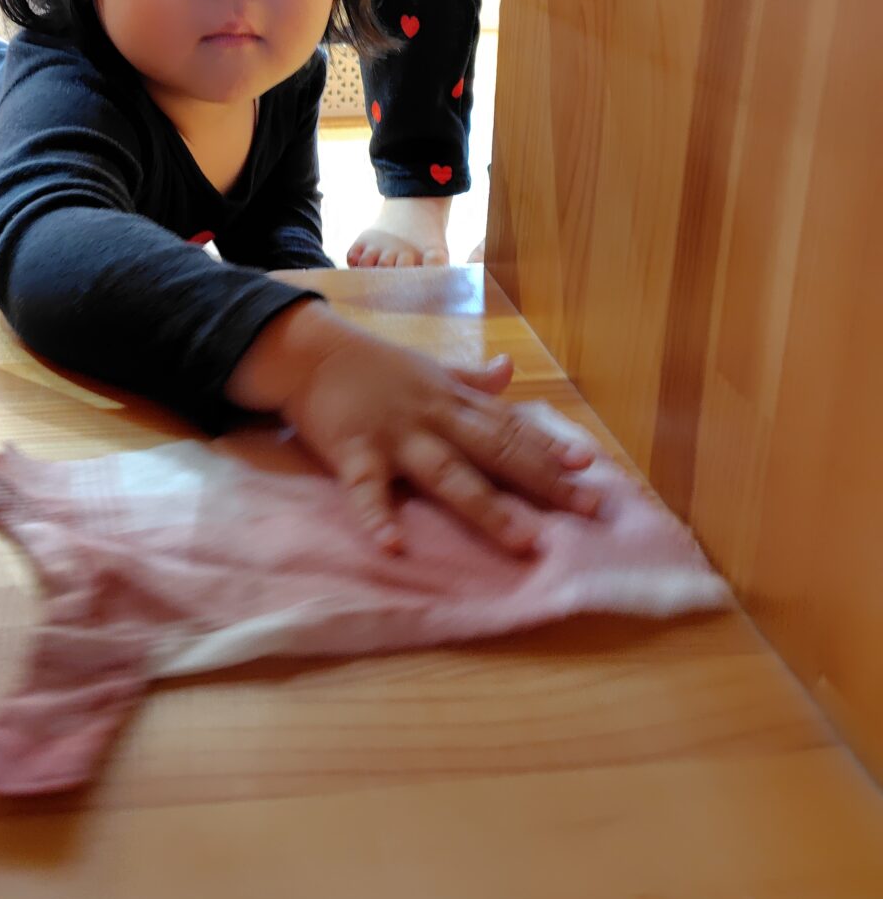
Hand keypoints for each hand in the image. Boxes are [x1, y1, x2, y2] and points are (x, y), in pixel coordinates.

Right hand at [227, 305, 603, 554]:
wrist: (308, 352)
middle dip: (544, 481)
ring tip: (524, 541)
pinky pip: (368, 490)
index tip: (590, 465)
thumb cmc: (371, 365)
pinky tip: (395, 547)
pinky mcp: (355, 453)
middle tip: (589, 508)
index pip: (510, 424)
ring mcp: (396, 437)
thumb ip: (470, 377)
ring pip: (449, 475)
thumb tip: (510, 371)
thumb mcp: (427, 365)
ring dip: (487, 509)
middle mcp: (434, 418)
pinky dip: (378, 518)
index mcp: (452, 399)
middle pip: (497, 451)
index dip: (550, 445)